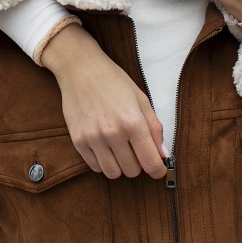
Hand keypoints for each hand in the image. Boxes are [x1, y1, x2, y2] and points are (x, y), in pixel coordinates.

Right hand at [40, 24, 167, 179]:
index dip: (157, 170)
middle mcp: (113, 133)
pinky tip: (105, 147)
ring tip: (119, 150)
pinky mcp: (78, 140)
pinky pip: (95, 167)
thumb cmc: (113, 81)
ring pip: (113, 173)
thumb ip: (154, 128)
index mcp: (133, 122)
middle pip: (132, 171)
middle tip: (135, 150)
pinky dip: (103, 162)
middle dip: (138, 164)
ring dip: (120, 166)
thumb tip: (163, 155)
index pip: (150, 162)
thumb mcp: (141, 99)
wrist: (81, 69)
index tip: (157, 169)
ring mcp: (93, 138)